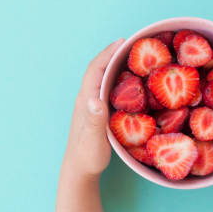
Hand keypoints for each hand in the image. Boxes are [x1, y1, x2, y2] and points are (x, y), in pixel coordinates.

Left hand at [64, 39, 124, 176]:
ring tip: (133, 57)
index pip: (95, 69)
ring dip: (115, 65)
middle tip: (133, 44)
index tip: (123, 41)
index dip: (108, 53)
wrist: (79, 169)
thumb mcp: (94, 139)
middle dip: (113, 54)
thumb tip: (95, 99)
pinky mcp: (96, 112)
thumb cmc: (87, 155)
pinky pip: (106, 88)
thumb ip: (95, 119)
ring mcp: (90, 105)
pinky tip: (129, 82)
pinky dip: (117, 79)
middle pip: (99, 69)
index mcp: (86, 99)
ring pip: (102, 78)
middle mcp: (86, 98)